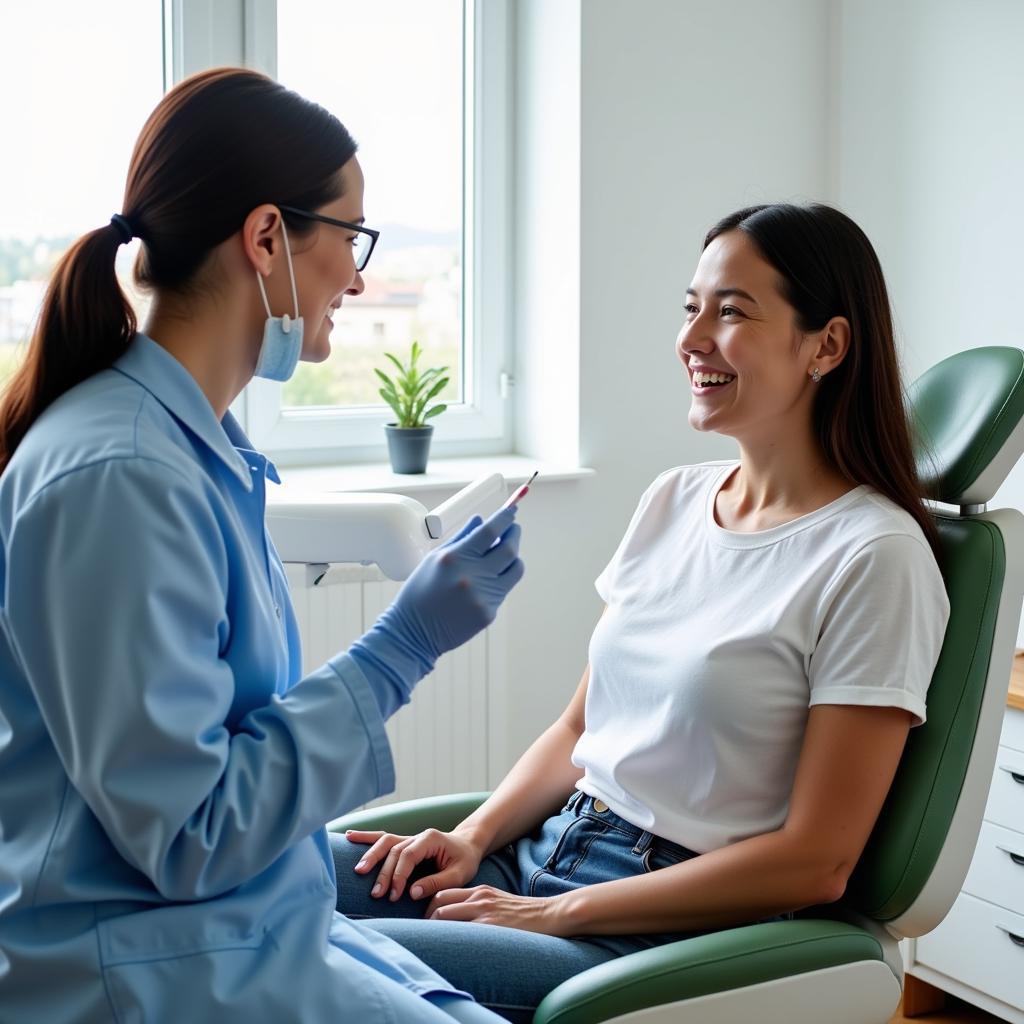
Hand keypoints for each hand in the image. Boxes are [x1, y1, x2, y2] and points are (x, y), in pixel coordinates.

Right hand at [345, 827, 485, 901]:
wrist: (468, 845)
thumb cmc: (465, 860)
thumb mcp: (459, 874)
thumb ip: (437, 882)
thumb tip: (412, 892)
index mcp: (431, 839)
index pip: (408, 855)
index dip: (399, 874)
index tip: (394, 893)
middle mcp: (417, 836)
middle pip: (394, 850)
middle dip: (383, 872)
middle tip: (376, 894)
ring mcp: (409, 838)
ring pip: (385, 842)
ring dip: (370, 855)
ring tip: (358, 870)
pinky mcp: (403, 843)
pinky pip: (383, 838)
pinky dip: (366, 837)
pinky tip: (349, 836)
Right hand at [382, 505, 523, 661]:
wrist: (414, 632)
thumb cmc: (420, 593)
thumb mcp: (434, 559)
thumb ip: (461, 538)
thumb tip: (481, 520)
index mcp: (454, 558)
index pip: (490, 531)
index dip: (505, 518)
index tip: (511, 511)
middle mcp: (471, 576)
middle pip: (509, 549)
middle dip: (515, 534)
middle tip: (514, 528)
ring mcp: (482, 596)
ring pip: (515, 569)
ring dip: (514, 557)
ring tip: (505, 553)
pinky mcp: (488, 613)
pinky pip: (504, 590)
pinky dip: (500, 580)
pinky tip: (488, 580)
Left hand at [426, 885, 567, 935]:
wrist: (548, 913)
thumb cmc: (525, 913)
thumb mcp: (498, 901)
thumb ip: (480, 906)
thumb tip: (462, 920)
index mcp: (480, 891)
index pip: (445, 893)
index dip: (431, 906)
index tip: (427, 920)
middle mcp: (478, 897)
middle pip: (439, 901)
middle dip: (426, 916)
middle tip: (423, 932)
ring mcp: (483, 910)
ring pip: (444, 914)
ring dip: (432, 927)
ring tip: (429, 940)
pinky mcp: (490, 925)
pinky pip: (461, 930)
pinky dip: (449, 937)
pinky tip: (446, 947)